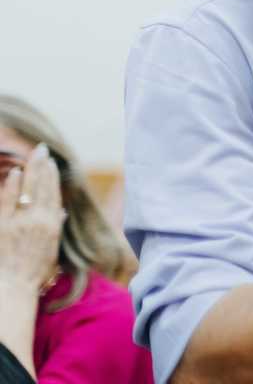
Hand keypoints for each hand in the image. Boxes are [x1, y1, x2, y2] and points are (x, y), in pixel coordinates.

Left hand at [0, 144, 63, 293]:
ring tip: (31, 157)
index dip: (53, 177)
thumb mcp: (51, 251)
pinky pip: (8, 200)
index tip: (52, 163)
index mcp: (51, 226)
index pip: (53, 194)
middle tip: (41, 150)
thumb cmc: (32, 274)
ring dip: (30, 171)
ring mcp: (20, 222)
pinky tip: (14, 173)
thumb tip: (61, 212)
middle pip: (42, 187)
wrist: (11, 288)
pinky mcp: (3, 226)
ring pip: (27, 190)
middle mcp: (38, 221)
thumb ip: (55, 229)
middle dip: (42, 166)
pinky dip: (12, 186)